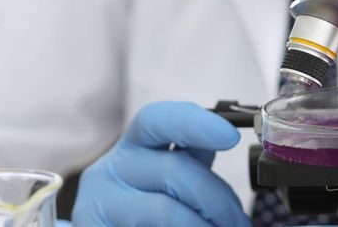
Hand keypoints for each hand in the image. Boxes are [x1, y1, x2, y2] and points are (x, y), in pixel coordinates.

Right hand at [72, 102, 249, 226]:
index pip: (156, 120)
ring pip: (168, 211)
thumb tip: (225, 137)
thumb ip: (189, 159)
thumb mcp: (165, 178)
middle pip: (174, 170)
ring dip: (204, 225)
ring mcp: (99, 204)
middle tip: (239, 222)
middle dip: (218, 199)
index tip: (230, 136)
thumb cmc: (142, 209)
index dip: (194, 123)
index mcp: (131, 147)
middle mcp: (109, 170)